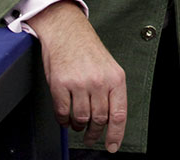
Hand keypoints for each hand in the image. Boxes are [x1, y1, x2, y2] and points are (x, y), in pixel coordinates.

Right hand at [27, 0, 126, 151]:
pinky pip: (62, 112)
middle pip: (99, 119)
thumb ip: (111, 92)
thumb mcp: (109, 68)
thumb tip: (111, 119)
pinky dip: (63, 120)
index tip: (112, 147)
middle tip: (91, 138)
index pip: (119, 114)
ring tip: (78, 125)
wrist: (68, 31)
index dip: (116, 134)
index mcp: (116, 78)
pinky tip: (65, 119)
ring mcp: (79, 83)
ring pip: (81, 118)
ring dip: (79, 126)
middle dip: (95, 133)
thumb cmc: (88, 50)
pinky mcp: (60, 84)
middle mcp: (99, 81)